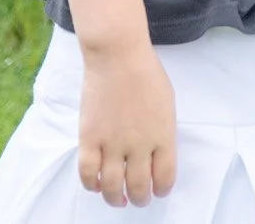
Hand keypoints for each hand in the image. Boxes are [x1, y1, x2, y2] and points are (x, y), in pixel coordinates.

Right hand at [78, 42, 176, 206]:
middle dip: (140, 199)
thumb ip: (162, 132)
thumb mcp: (167, 104)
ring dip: (116, 199)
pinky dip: (92, 184)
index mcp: (163, 135)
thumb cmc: (146, 73)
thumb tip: (156, 153)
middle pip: (139, 187)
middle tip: (138, 199)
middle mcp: (139, 144)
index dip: (162, 190)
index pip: (165, 177)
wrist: (118, 55)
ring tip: (118, 199)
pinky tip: (97, 184)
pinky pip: (88, 173)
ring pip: (113, 187)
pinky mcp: (90, 137)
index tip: (158, 191)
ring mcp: (113, 142)